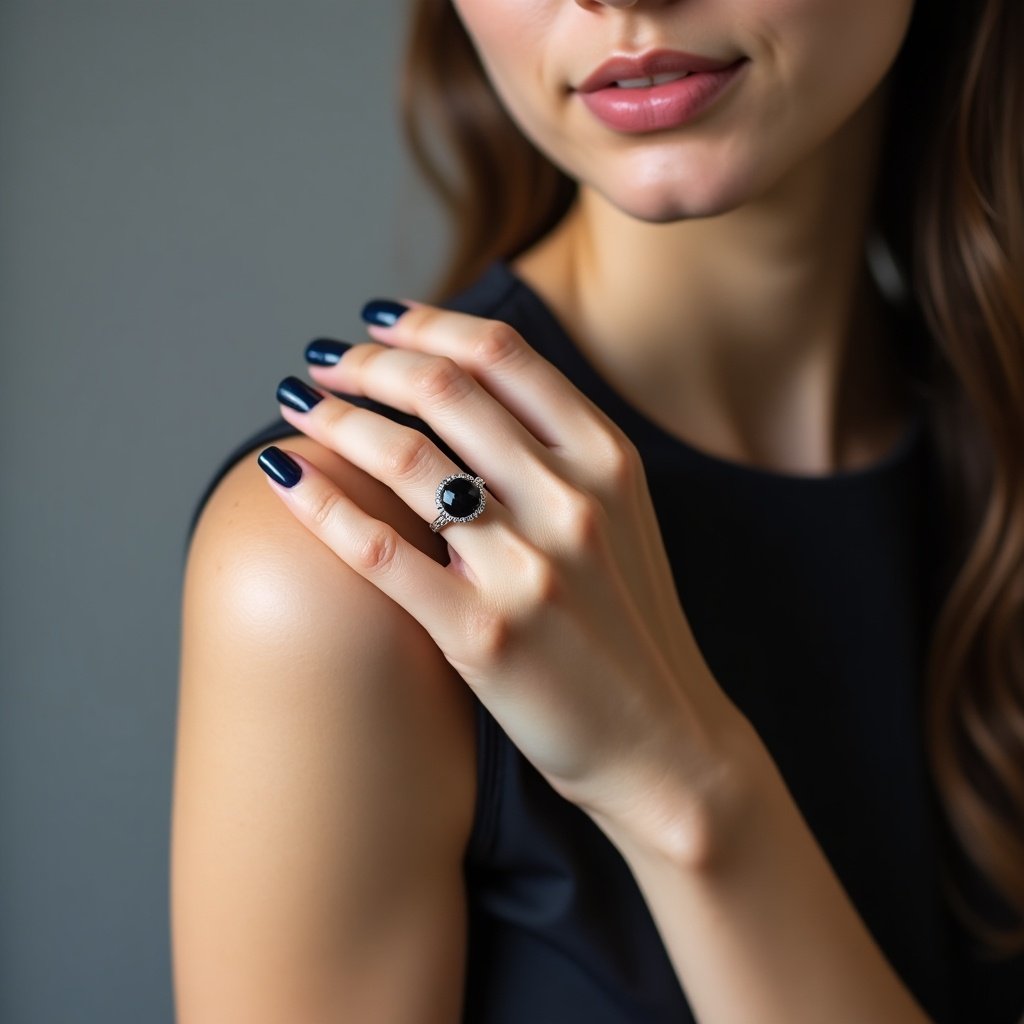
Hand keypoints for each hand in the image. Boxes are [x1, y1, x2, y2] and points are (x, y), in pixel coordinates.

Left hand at [262, 302, 751, 856]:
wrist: (659, 741)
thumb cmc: (628, 624)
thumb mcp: (621, 517)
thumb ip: (559, 451)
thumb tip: (465, 389)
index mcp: (609, 461)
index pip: (502, 356)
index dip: (427, 324)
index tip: (377, 321)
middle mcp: (572, 502)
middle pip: (445, 392)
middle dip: (368, 362)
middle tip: (323, 362)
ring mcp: (529, 570)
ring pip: (406, 460)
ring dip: (335, 419)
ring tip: (296, 407)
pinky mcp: (484, 636)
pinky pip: (381, 554)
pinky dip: (321, 506)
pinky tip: (279, 478)